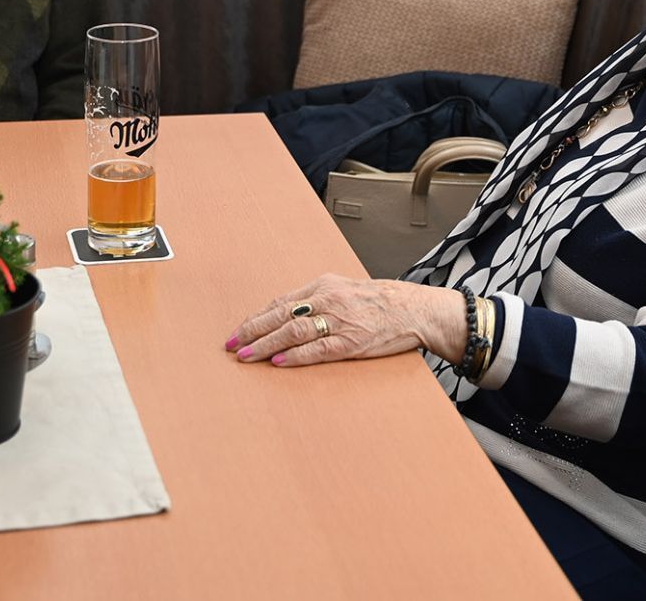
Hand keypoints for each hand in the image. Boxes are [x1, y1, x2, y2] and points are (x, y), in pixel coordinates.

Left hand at [224, 274, 461, 368]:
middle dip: (252, 330)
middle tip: (230, 343)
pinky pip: (316, 349)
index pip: (281, 302)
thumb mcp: (345, 290)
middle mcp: (327, 299)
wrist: (415, 309)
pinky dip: (294, 355)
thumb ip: (318, 300)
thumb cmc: (380, 302)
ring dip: (265, 344)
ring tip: (246, 354)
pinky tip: (277, 361)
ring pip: (292, 331)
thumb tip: (288, 315)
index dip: (257, 317)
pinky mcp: (350, 341)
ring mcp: (338, 320)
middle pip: (280, 315)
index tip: (239, 329)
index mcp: (324, 285)